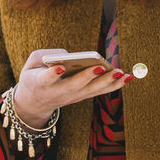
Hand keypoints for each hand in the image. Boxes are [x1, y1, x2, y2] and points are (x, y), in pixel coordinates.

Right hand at [12, 48, 131, 127]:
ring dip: (107, 82)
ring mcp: (72, 98)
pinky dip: (114, 85)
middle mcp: (58, 93)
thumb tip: (70, 56)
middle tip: (100, 67)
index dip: (53, 74)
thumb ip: (46, 55)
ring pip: (91, 91)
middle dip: (87, 77)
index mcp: (40, 84)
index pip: (47, 79)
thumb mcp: (31, 64)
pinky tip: (127, 77)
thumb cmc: (34, 76)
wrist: (35, 103)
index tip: (60, 67)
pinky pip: (99, 91)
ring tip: (122, 73)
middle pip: (74, 86)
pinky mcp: (82, 97)